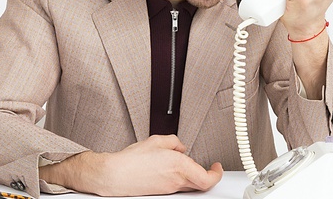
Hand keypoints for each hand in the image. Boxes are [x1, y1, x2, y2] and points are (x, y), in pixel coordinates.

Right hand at [39, 135, 222, 195]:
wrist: (115, 174)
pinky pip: (177, 185)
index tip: (217, 167)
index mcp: (179, 166)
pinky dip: (179, 178)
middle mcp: (177, 180)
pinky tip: (171, 169)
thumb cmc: (132, 160)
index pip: (208, 178)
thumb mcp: (157, 140)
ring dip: (192, 176)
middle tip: (209, 168)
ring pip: (189, 185)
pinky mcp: (161, 191)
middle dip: (207, 175)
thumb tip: (180, 147)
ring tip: (186, 164)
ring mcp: (169, 188)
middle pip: (201, 184)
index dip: (217, 174)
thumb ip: (174, 142)